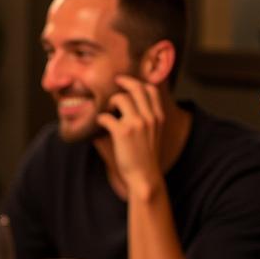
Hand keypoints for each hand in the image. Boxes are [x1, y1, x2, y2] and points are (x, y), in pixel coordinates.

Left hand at [95, 76, 164, 197]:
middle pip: (137, 88)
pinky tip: (100, 124)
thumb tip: (133, 109)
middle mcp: (149, 117)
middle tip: (113, 82)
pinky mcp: (123, 132)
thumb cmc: (146, 158)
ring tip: (107, 110)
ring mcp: (137, 123)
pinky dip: (100, 118)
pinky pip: (106, 116)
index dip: (138, 82)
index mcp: (158, 117)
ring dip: (110, 102)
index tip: (126, 82)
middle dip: (123, 82)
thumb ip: (148, 120)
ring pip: (121, 98)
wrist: (145, 176)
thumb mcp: (154, 135)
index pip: (151, 90)